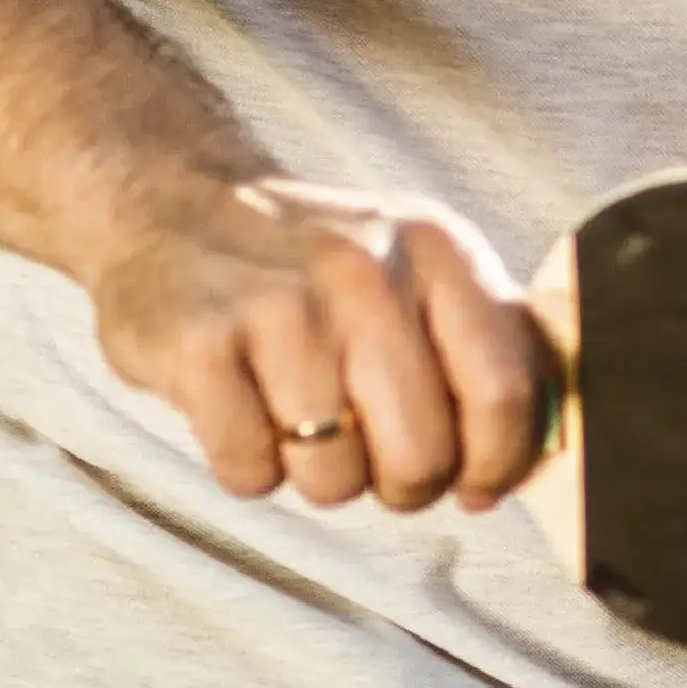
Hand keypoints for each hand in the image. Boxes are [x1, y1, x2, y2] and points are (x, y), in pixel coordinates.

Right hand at [85, 168, 549, 517]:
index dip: (497, 462)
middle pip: (420, 451)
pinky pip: (248, 468)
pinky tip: (244, 410)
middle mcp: (363, 271)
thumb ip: (484, 355)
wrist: (172, 203)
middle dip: (403, 483)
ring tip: (300, 417)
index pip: (505, 392)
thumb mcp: (417, 272)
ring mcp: (276, 307)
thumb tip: (514, 475)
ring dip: (319, 474)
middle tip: (374, 457)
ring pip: (332, 474)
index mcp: (437, 252)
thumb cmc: (313, 267)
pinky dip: (249, 465)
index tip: (474, 482)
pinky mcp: (197, 344)